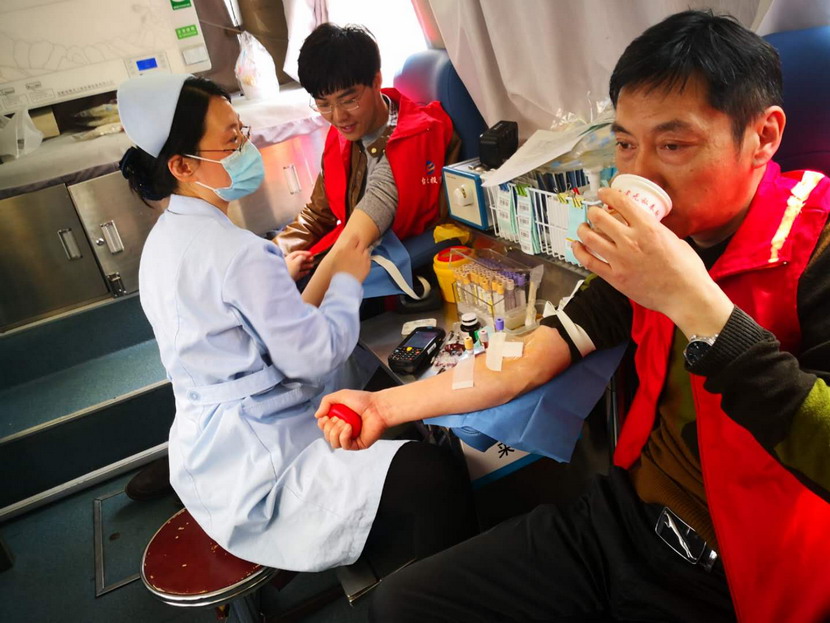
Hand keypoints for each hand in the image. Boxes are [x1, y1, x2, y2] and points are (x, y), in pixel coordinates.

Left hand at [284, 250, 314, 280]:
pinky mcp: (292, 277)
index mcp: (289, 258)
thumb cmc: (289, 269)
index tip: (311, 253)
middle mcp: (289, 263)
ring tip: (312, 265)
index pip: (297, 253)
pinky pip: (299, 273)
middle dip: (306, 259)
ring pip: (299, 267)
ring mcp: (291, 270)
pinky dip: (304, 272)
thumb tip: (304, 256)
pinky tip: (308, 271)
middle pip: (298, 260)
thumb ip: (301, 258)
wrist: (283, 281)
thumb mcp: (296, 262)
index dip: (304, 253)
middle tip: (312, 259)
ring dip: (306, 265)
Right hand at [314, 390, 387, 449]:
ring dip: (336, 432)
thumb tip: (317, 415)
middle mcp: (344, 429)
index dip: (322, 424)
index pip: (324, 427)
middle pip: (327, 436)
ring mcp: (351, 437)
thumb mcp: (341, 395)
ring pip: (334, 443)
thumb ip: (326, 402)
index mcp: (339, 418)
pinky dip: (344, 437)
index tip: (326, 417)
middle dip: (330, 427)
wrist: (378, 407)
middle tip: (339, 418)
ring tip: (345, 423)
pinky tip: (349, 428)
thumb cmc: (364, 400)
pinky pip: (344, 446)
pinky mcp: (357, 444)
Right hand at [330, 235, 370, 281]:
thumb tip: (346, 248)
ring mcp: (363, 259)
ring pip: (366, 250)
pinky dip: (366, 260)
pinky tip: (361, 264)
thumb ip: (342, 251)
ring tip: (359, 257)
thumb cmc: (337, 272)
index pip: (354, 238)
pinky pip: (369, 259)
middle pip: (362, 243)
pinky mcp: (368, 265)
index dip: (355, 238)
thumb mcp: (336, 258)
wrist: (345, 283)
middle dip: (360, 244)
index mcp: (348, 249)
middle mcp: (357, 252)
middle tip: (358, 247)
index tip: (355, 240)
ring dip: (363, 252)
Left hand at [572, 187, 732, 336]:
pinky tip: (577, 246)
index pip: (621, 202)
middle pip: (600, 218)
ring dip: (583, 229)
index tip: (603, 193)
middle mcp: (631, 241)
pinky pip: (589, 262)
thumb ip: (654, 230)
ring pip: (590, 238)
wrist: (686, 295)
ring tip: (583, 227)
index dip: (608, 194)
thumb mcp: (673, 238)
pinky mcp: (615, 277)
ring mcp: (620, 260)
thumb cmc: (686, 268)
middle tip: (592, 212)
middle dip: (593, 211)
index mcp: (648, 228)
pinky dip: (579, 251)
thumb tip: (644, 225)